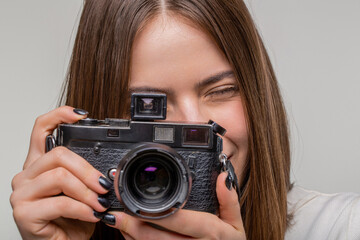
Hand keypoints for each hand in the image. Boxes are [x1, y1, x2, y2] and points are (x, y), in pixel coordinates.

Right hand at [10, 106, 110, 239]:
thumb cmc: (70, 221)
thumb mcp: (81, 192)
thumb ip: (86, 176)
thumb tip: (108, 170)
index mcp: (40, 165)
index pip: (41, 129)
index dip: (59, 116)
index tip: (80, 115)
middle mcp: (27, 175)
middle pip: (58, 153)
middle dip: (88, 169)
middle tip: (103, 185)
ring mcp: (22, 193)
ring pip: (60, 176)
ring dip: (87, 191)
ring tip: (99, 203)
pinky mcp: (23, 213)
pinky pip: (60, 202)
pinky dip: (82, 209)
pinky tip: (92, 215)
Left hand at [105, 171, 245, 239]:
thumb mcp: (235, 224)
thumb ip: (229, 200)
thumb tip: (222, 177)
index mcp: (208, 233)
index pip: (178, 220)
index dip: (155, 214)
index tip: (137, 205)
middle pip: (155, 238)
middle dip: (131, 225)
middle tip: (113, 212)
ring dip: (129, 235)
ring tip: (114, 219)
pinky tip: (127, 232)